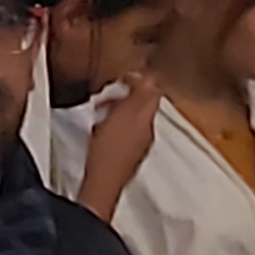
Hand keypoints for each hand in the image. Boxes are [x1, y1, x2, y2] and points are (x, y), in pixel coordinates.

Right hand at [78, 75, 161, 219]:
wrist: (101, 181)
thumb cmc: (111, 150)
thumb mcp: (126, 113)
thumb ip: (140, 93)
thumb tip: (151, 77)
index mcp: (148, 120)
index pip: (153, 93)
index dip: (142, 80)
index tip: (129, 74)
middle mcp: (147, 134)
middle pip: (143, 106)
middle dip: (128, 96)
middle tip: (113, 90)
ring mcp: (136, 147)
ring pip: (132, 120)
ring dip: (118, 110)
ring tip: (103, 108)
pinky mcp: (123, 157)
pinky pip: (121, 134)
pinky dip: (112, 126)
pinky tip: (100, 129)